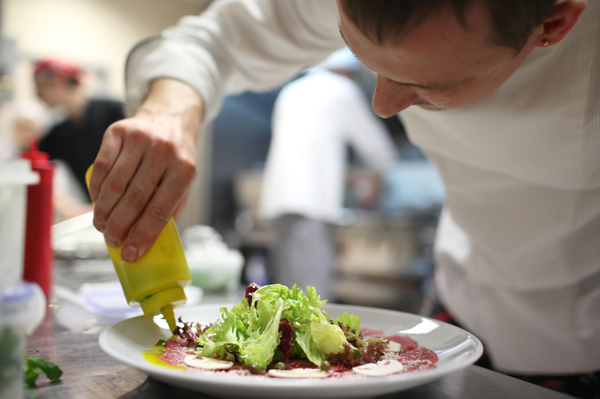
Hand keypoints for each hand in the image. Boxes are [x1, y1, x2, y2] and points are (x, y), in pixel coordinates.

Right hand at [88, 79, 202, 261]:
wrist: (169, 118)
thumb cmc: (176, 159)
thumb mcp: (184, 182)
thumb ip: (170, 209)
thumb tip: (147, 243)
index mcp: (184, 170)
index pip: (161, 210)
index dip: (143, 235)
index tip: (130, 254)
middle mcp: (164, 152)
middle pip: (135, 198)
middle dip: (119, 226)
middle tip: (112, 241)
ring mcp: (141, 139)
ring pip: (115, 184)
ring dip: (104, 211)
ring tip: (101, 226)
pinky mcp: (119, 131)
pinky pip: (101, 165)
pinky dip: (96, 188)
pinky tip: (97, 202)